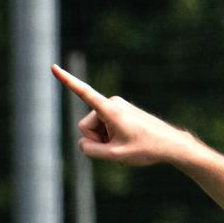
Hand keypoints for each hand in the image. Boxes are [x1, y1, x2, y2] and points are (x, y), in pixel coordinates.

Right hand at [51, 64, 192, 166]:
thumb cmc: (146, 149)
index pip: (83, 93)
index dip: (67, 81)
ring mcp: (116, 106)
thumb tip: (83, 144)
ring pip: (95, 128)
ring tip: (126, 144)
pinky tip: (127, 141)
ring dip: (105, 140)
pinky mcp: (119, 111)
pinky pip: (104, 127)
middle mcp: (112, 103)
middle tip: (119, 146)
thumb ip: (92, 151)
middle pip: (86, 126)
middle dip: (97, 140)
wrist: (170, 144)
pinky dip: (111, 137)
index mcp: (110, 110)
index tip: (53, 67)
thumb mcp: (115, 155)